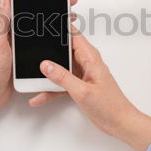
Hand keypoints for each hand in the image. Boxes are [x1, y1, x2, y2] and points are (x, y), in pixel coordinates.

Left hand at [0, 0, 77, 137]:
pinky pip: (42, 40)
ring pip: (41, 25)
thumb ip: (1, 22)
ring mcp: (20, 43)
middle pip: (33, 10)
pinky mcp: (26, 55)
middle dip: (50, 0)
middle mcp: (12, 31)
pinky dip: (54, 34)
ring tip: (70, 13)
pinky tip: (64, 33)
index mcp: (3, 26)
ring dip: (55, 17)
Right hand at [32, 29, 150, 150]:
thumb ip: (63, 78)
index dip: (60, 29)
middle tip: (31, 52)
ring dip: (47, 74)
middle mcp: (86, 63)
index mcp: (90, 58)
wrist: (120, 123)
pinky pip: (61, 83)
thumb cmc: (110, 106)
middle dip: (48, 51)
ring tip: (31, 78)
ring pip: (60, 68)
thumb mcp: (82, 92)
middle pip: (63, 50)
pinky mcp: (79, 86)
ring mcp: (82, 74)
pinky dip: (51, 89)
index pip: (73, 36)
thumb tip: (46, 65)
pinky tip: (40, 97)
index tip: (44, 27)